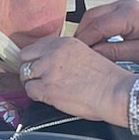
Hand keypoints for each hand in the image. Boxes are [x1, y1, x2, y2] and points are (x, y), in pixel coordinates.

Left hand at [19, 35, 135, 124]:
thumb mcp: (85, 54)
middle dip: (30, 69)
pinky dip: (36, 96)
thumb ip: (65, 55)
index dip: (35, 59)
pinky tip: (49, 97)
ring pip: (25, 75)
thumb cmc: (106, 79)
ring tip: (47, 90)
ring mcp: (48, 69)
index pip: (35, 46)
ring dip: (33, 83)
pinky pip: (29, 91)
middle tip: (38, 79)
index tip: (38, 66)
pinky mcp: (46, 87)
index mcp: (64, 42)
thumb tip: (50, 63)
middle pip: (25, 58)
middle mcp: (53, 52)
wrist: (114, 92)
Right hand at [75, 0, 138, 65]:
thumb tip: (90, 54)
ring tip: (84, 51)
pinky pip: (99, 16)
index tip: (77, 56)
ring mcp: (121, 4)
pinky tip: (93, 44)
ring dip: (85, 32)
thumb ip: (112, 52)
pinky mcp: (119, 8)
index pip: (98, 26)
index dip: (85, 42)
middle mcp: (123, 4)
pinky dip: (93, 30)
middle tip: (76, 55)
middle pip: (91, 17)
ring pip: (92, 16)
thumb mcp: (138, 54)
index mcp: (130, 14)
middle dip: (81, 36)